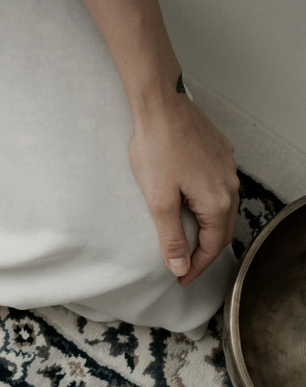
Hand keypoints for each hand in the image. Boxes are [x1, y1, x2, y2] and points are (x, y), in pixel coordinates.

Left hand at [129, 91, 238, 285]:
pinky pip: (219, 188)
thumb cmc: (156, 149)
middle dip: (203, 252)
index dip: (196, 267)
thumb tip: (179, 267)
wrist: (161, 106)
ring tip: (188, 243)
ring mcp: (227, 167)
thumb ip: (170, 237)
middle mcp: (230, 185)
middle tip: (184, 268)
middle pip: (222, 229)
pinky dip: (207, 206)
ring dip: (207, 229)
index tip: (181, 280)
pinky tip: (192, 207)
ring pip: (222, 208)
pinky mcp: (219, 153)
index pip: (213, 246)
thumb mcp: (159, 201)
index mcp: (217, 200)